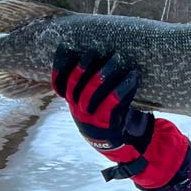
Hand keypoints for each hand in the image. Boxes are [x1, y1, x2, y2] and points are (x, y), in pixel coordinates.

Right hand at [52, 47, 188, 189]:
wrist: (112, 143)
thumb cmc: (104, 113)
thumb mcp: (92, 100)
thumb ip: (91, 81)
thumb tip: (98, 52)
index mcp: (70, 101)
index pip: (58, 82)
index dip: (59, 66)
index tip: (64, 47)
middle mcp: (76, 108)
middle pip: (74, 83)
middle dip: (83, 65)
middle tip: (94, 50)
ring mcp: (88, 116)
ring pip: (91, 91)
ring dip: (105, 72)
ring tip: (117, 58)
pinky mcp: (104, 122)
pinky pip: (112, 102)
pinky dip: (123, 87)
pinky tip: (132, 76)